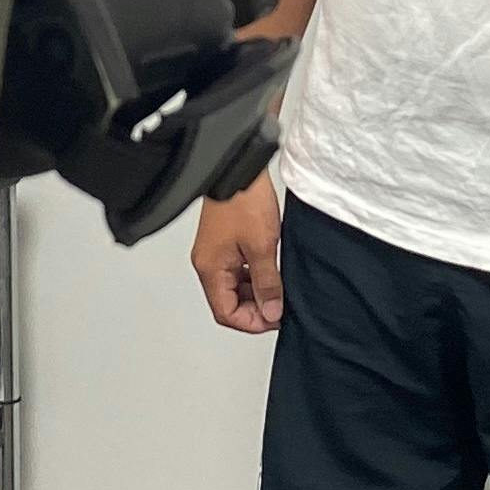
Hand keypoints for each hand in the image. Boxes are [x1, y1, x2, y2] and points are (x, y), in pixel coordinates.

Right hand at [192, 174, 284, 332]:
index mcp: (211, 269)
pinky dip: (254, 276)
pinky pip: (237, 270)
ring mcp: (215, 252)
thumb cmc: (244, 200)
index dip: (252, 322)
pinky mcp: (224, 242)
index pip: (226, 313)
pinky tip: (271, 271)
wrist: (238, 167)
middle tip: (280, 305)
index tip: (275, 318)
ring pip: (234, 287)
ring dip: (256, 292)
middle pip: (228, 303)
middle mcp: (208, 263)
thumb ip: (267, 283)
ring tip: (278, 287)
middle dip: (255, 309)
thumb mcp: (263, 247)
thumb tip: (271, 311)